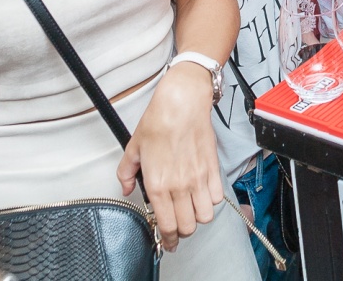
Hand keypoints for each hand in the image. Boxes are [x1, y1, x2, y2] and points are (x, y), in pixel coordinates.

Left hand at [116, 62, 223, 250]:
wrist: (182, 103)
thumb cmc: (158, 121)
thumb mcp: (133, 148)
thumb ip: (125, 173)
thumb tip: (126, 189)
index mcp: (158, 185)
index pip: (167, 226)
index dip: (168, 238)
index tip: (168, 240)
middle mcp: (179, 186)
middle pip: (188, 227)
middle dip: (183, 230)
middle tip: (178, 223)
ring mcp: (198, 179)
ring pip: (205, 216)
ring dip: (198, 216)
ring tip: (191, 208)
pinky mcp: (213, 169)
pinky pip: (217, 198)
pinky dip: (211, 200)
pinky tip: (203, 192)